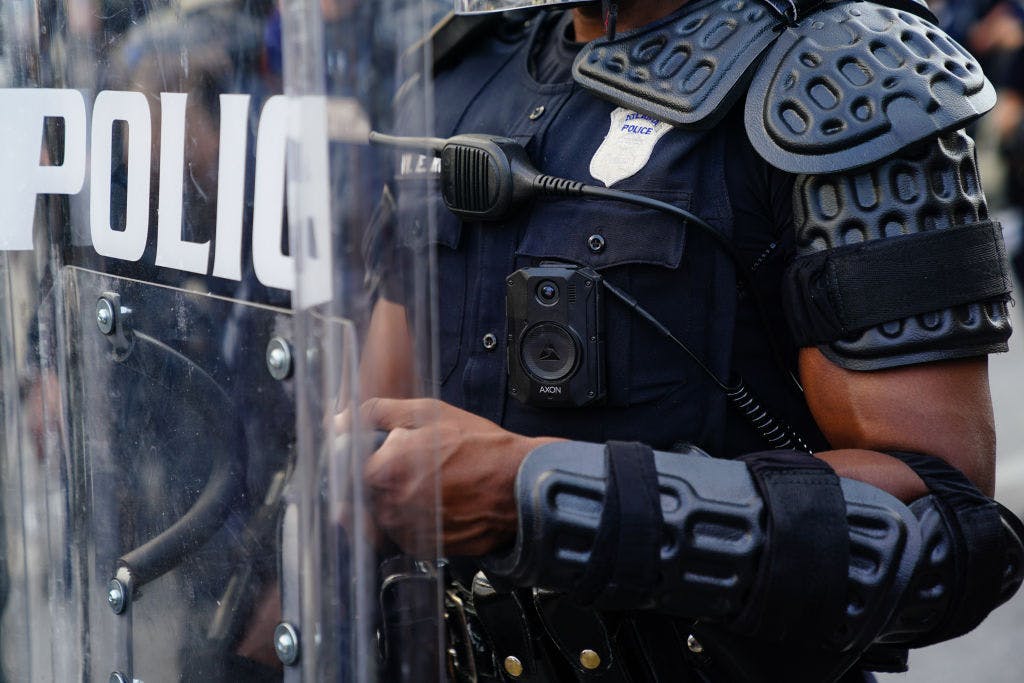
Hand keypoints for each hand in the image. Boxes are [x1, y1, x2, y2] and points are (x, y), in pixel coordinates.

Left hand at [359, 397, 559, 556]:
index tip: (375, 451)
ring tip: (428, 482)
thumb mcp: (429, 412)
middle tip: (411, 465)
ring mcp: (406, 531)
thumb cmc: (480, 447)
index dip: (361, 457)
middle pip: (360, 493)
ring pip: (379, 514)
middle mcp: (391, 506)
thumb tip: (340, 420)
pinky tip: (434, 501)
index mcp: (385, 470)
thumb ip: (378, 413)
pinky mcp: (422, 548)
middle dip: (377, 478)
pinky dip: (409, 518)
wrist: (519, 485)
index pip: (346, 468)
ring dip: (392, 499)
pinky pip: (399, 533)